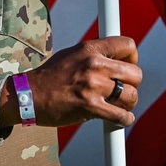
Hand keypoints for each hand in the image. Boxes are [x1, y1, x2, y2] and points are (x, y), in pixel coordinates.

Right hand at [0, 36, 141, 128]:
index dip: (132, 58)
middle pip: (136, 73)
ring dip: (128, 103)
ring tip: (118, 105)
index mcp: (90, 49)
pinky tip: (118, 118)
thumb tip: (115, 56)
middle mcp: (94, 65)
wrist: (29, 95)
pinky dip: (123, 119)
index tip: (127, 67)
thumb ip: (94, 53)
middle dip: (132, 84)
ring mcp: (93, 86)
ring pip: (131, 96)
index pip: (128, 46)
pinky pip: (121, 115)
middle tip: (122, 89)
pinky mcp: (91, 107)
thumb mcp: (72, 54)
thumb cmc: (51, 76)